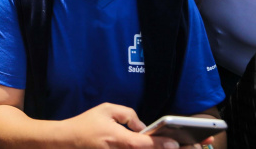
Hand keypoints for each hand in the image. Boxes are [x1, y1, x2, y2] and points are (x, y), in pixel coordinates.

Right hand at [64, 103, 179, 148]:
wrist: (68, 141)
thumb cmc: (86, 124)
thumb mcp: (107, 109)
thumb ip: (128, 115)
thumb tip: (143, 127)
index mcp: (118, 139)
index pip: (144, 143)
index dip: (161, 144)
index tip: (175, 143)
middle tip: (187, 147)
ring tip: (180, 147)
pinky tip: (156, 146)